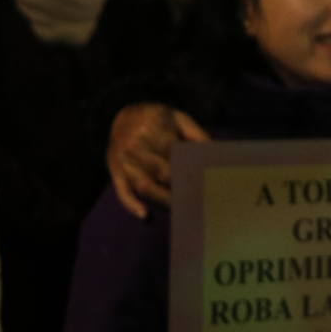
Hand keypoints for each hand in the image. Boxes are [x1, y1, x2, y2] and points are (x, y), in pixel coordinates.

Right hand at [106, 104, 209, 218]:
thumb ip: (198, 135)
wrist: (124, 115)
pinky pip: (122, 191)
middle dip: (182, 188)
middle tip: (200, 200)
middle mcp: (134, 145)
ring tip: (182, 209)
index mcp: (152, 129)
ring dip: (164, 200)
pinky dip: (131, 205)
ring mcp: (122, 160)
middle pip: (162, 174)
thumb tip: (216, 155)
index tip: (208, 184)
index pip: (176, 156)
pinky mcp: (114, 171)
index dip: (193, 171)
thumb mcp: (179, 119)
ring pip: (145, 186)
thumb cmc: (157, 119)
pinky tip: (145, 216)